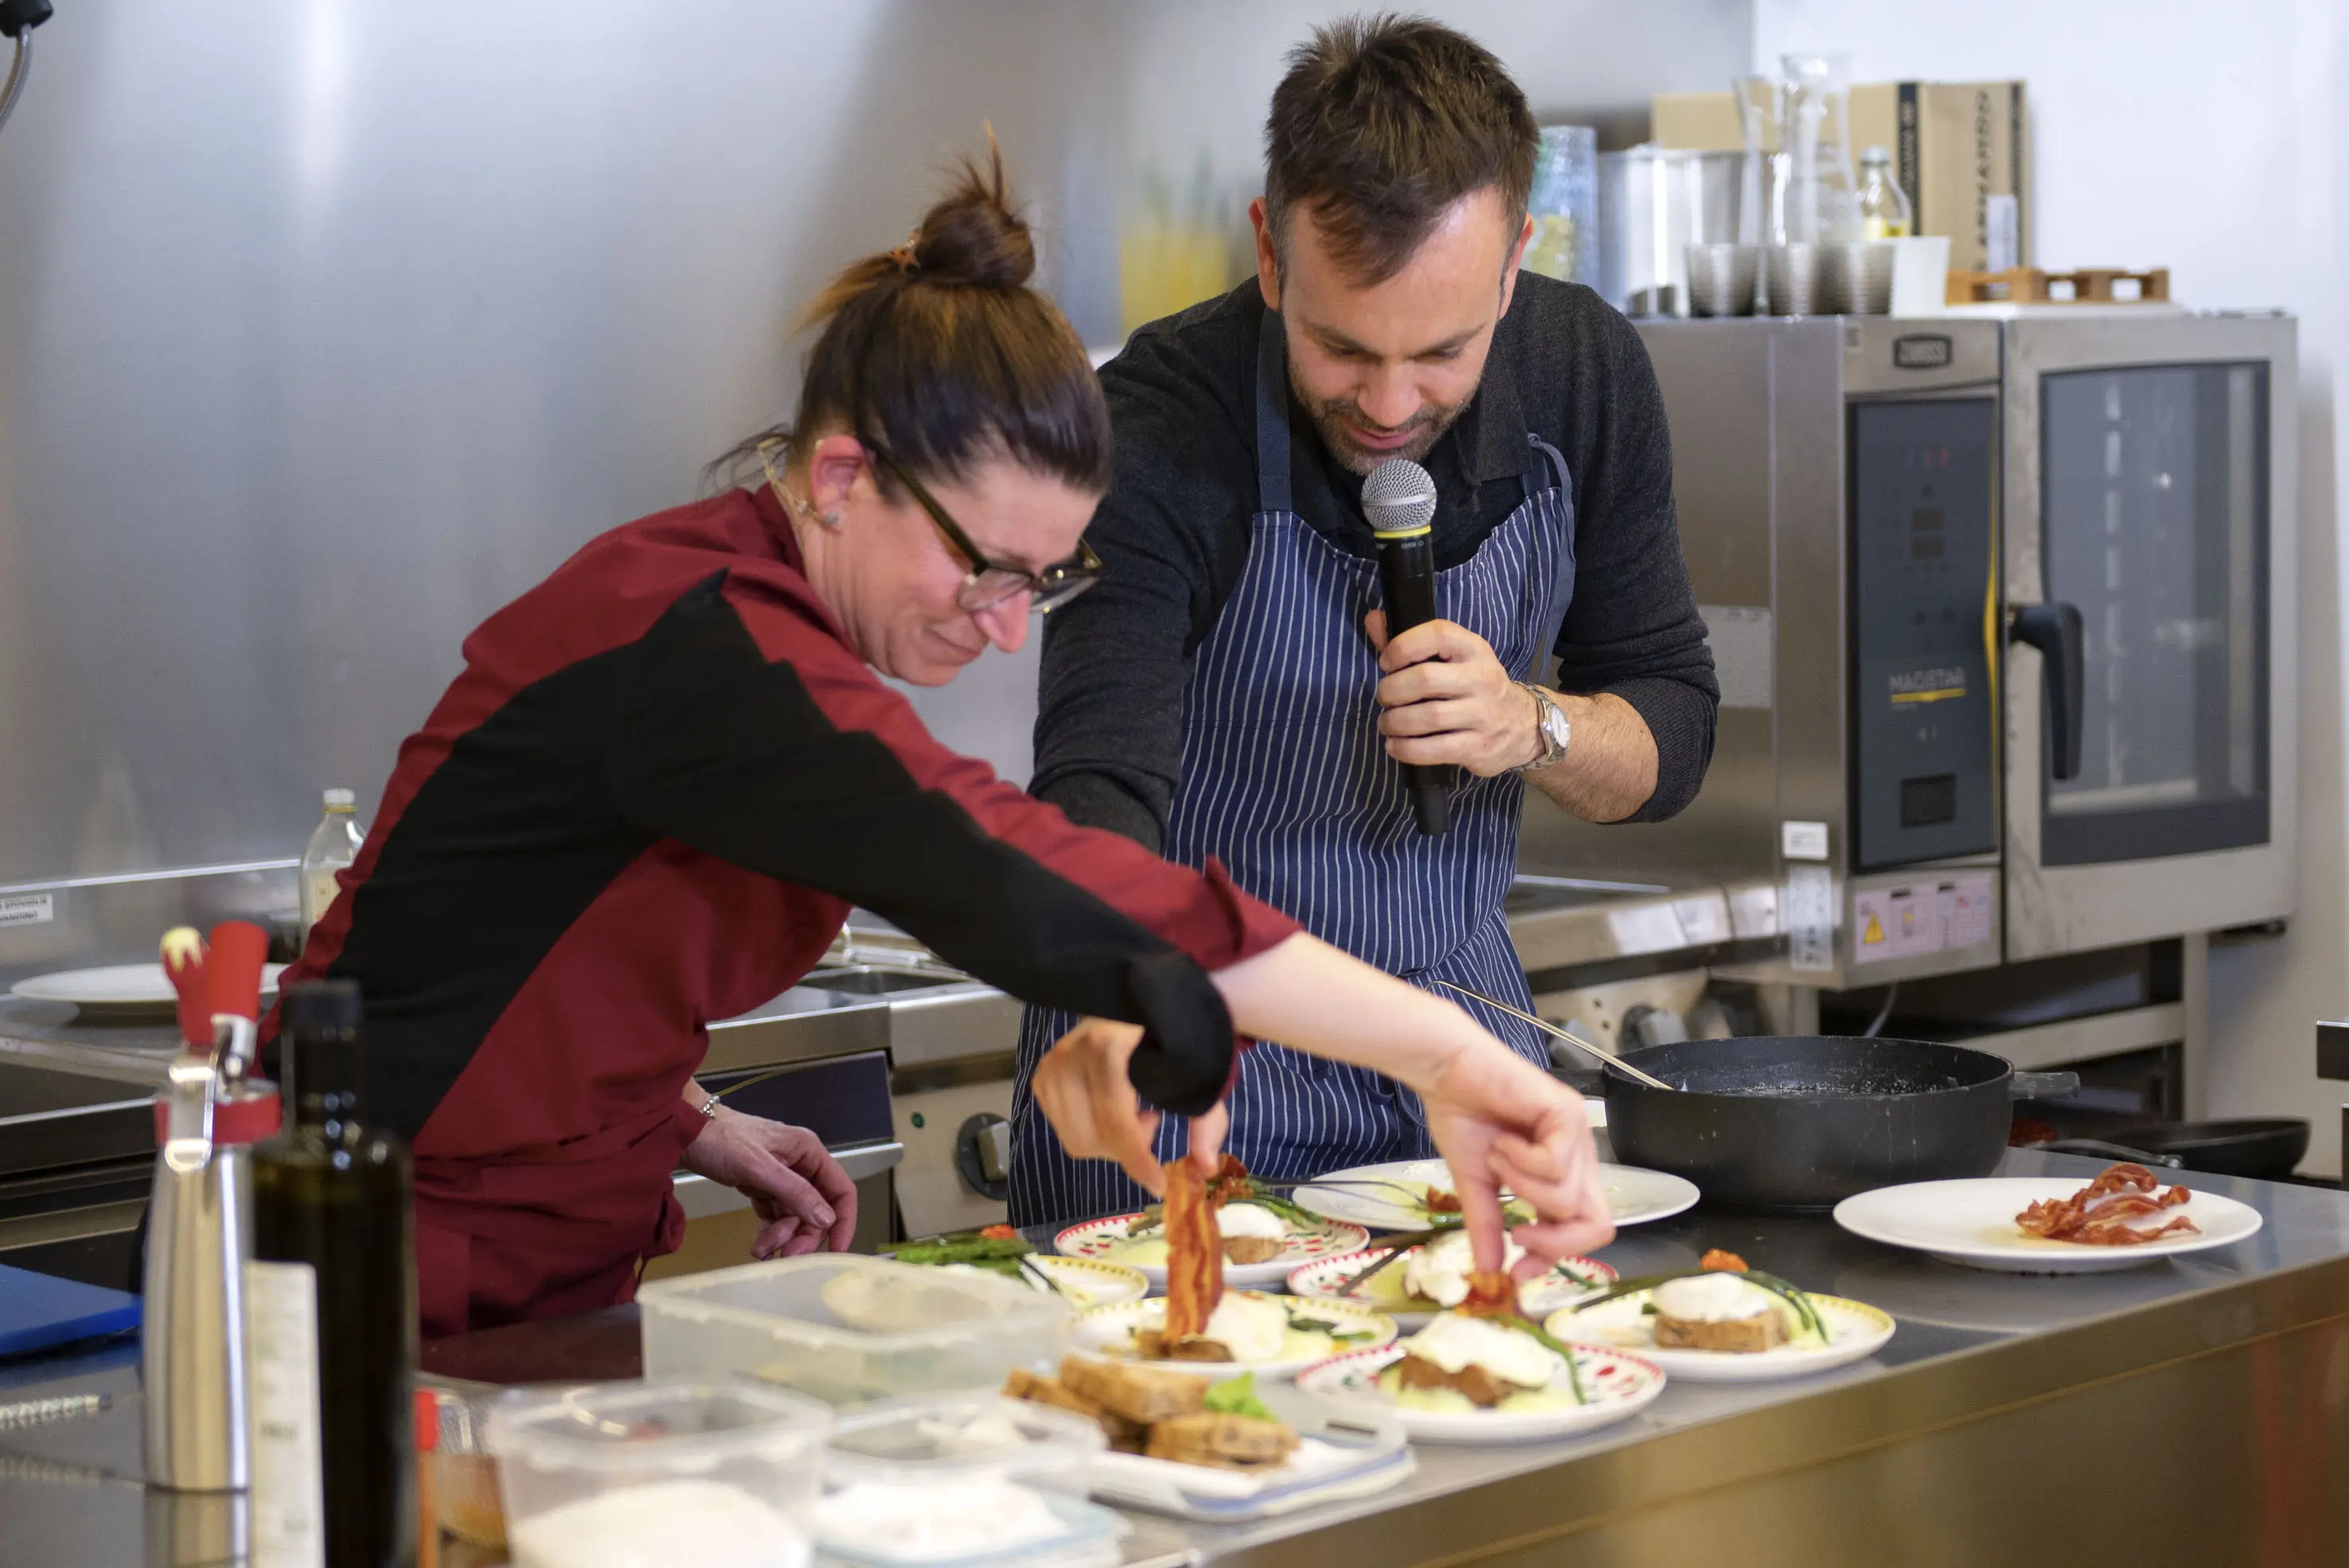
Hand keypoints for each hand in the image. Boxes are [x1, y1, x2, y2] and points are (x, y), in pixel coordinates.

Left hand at [680, 1105, 858, 1259]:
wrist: (683, 1131)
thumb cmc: (722, 1140)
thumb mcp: (759, 1167)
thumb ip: (795, 1193)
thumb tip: (827, 1220)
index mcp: (809, 1152)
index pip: (841, 1190)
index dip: (844, 1221)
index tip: (837, 1250)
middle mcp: (800, 1164)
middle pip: (816, 1210)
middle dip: (802, 1235)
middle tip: (785, 1257)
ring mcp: (781, 1177)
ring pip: (794, 1216)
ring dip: (781, 1237)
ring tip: (759, 1251)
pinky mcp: (761, 1187)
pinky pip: (774, 1216)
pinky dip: (769, 1232)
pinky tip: (759, 1247)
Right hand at [1030, 1017, 1226, 1195]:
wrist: (1141, 997)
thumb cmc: (1172, 1032)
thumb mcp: (1199, 1070)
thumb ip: (1205, 1119)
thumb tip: (1204, 1168)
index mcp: (1109, 1046)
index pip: (1115, 1120)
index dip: (1137, 1158)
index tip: (1158, 1183)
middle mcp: (1072, 1053)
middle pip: (1091, 1138)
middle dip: (1126, 1148)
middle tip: (1152, 1122)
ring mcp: (1053, 1063)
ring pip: (1075, 1139)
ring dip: (1108, 1141)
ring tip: (1134, 1112)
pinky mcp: (1044, 1073)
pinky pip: (1062, 1126)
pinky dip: (1089, 1130)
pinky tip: (1111, 1107)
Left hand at [1363, 611, 1539, 777]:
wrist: (1522, 726)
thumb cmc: (1474, 687)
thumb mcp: (1453, 659)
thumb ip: (1410, 643)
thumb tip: (1373, 620)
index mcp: (1474, 649)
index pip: (1438, 634)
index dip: (1404, 645)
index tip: (1386, 663)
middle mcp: (1482, 678)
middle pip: (1426, 679)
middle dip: (1392, 690)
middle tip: (1384, 699)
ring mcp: (1483, 714)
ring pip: (1430, 717)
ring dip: (1396, 722)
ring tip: (1386, 724)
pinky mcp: (1479, 746)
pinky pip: (1436, 749)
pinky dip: (1407, 749)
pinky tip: (1395, 746)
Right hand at [1415, 1039, 1613, 1276]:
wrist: (1446, 1072)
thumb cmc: (1462, 1116)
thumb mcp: (1475, 1184)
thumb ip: (1487, 1225)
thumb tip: (1490, 1269)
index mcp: (1561, 1175)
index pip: (1585, 1229)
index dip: (1556, 1256)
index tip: (1517, 1270)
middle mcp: (1578, 1157)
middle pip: (1597, 1223)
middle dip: (1554, 1241)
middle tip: (1517, 1233)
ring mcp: (1576, 1135)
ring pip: (1567, 1197)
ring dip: (1521, 1184)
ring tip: (1498, 1155)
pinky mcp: (1567, 1114)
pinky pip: (1555, 1163)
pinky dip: (1521, 1161)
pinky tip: (1504, 1140)